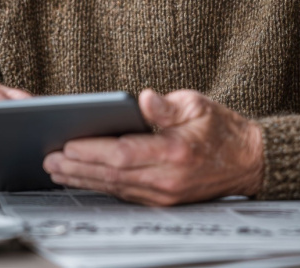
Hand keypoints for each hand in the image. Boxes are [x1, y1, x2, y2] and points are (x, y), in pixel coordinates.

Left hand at [42, 89, 263, 205]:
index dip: (92, 151)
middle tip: (50, 159)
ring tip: (56, 170)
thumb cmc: (223, 129)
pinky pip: (126, 193)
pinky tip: (82, 179)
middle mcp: (168, 179)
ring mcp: (165, 194)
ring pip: (115, 188)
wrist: (249, 162)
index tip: (67, 144)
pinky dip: (101, 186)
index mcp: (175, 152)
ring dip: (83, 179)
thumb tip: (143, 98)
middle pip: (112, 175)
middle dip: (77, 168)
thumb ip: (166, 105)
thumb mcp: (198, 104)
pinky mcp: (163, 201)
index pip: (124, 154)